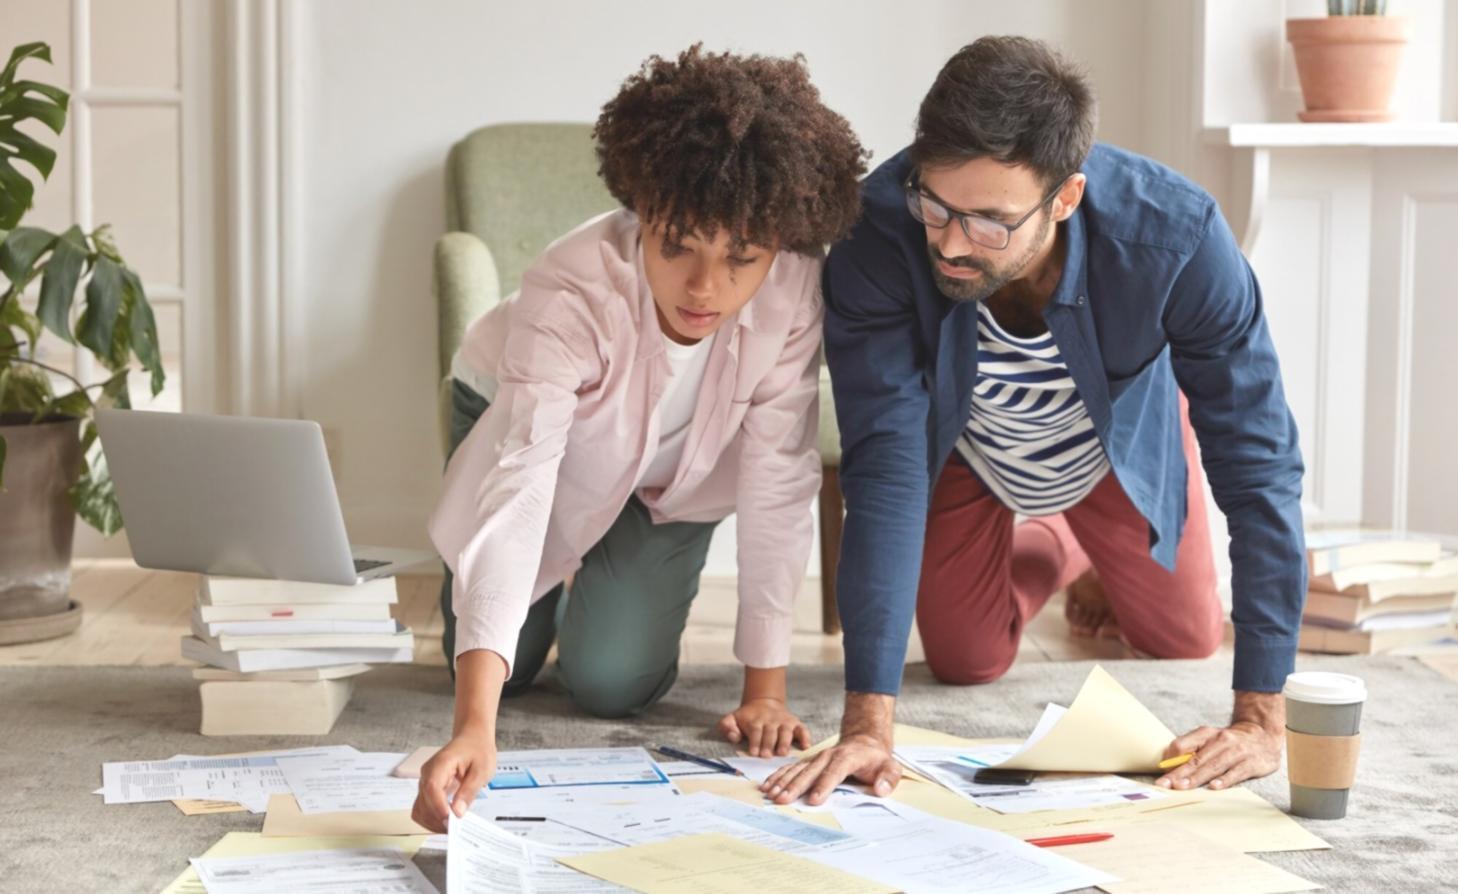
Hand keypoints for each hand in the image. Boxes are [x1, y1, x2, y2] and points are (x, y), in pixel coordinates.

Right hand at [411, 731, 496, 832]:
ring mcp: (425, 782)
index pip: (432, 788)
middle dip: (438, 820)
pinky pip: (423, 809)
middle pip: (423, 803)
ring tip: (453, 828)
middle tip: (457, 830)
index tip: (451, 821)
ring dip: (433, 823)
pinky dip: (432, 819)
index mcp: (440, 764)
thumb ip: (469, 791)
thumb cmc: (478, 751)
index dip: (438, 807)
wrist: (472, 739)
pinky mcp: (427, 790)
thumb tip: (457, 813)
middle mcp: (427, 774)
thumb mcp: (482, 770)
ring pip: (419, 809)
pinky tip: (447, 822)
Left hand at [717, 698, 810, 756]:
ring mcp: (784, 722)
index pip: (755, 731)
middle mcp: (771, 720)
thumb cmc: (747, 717)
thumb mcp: (733, 718)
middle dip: (768, 744)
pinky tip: (806, 746)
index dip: (755, 742)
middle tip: (766, 756)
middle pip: (770, 732)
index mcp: (755, 720)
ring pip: (786, 731)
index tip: (754, 753)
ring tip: (782, 753)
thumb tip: (734, 736)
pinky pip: (802, 729)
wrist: (763, 702)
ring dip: (784, 742)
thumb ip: (727, 726)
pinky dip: (805, 737)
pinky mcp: (795, 724)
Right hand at [760, 732, 901, 805]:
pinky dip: (779, 776)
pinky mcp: (809, 761)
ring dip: (783, 781)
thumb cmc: (876, 759)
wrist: (864, 741)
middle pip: (810, 771)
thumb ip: (888, 778)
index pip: (835, 772)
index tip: (814, 799)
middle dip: (796, 786)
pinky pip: (791, 768)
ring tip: (770, 794)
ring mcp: (817, 757)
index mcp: (848, 757)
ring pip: (797, 769)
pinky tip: (767, 785)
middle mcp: (828, 756)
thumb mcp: (891, 767)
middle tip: (782, 799)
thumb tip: (880, 790)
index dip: (824, 785)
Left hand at [1156, 691, 1283, 790]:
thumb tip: (1170, 766)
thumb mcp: (1210, 738)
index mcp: (1206, 734)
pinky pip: (1235, 773)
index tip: (1163, 773)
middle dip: (1179, 773)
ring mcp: (1236, 751)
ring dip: (1196, 778)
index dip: (1171, 759)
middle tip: (1165, 785)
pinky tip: (1214, 787)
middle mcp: (1221, 740)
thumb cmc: (1229, 742)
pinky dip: (1224, 780)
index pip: (1182, 744)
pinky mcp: (1251, 763)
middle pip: (1196, 759)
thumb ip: (1191, 749)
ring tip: (1182, 787)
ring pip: (1213, 766)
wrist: (1263, 736)